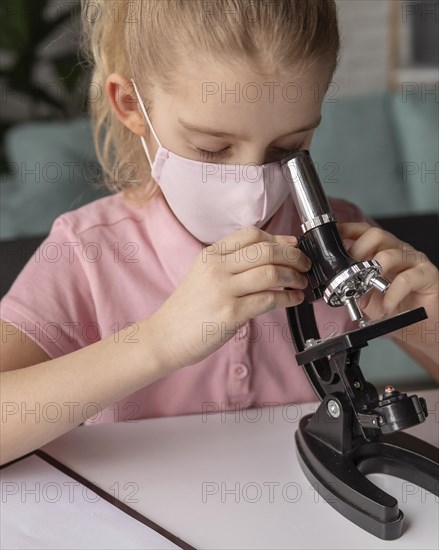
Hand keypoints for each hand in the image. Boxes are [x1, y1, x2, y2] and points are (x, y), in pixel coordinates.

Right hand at [150, 225, 310, 369]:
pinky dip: (288, 298)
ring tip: (301, 282)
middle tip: (304, 264)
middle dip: (293, 255)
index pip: (252, 234)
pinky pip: (269, 299)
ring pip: (271, 272)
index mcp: (211, 255)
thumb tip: (270, 257)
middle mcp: (217, 268)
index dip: (279, 238)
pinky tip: (294, 299)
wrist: (165, 336)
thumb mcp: (203, 275)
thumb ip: (231, 264)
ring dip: (294, 276)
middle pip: (266, 250)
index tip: (293, 245)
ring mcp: (223, 290)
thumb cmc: (188, 309)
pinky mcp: (231, 313)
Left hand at [338, 222, 437, 352]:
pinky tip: (386, 305)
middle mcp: (397, 251)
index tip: (334, 236)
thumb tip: (337, 281)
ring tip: (367, 291)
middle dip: (358, 251)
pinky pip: (407, 278)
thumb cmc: (394, 307)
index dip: (348, 230)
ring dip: (373, 273)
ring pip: (390, 254)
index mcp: (381, 251)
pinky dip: (392, 293)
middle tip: (350, 271)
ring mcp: (413, 261)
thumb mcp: (366, 296)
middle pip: (376, 235)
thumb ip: (353, 285)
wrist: (419, 326)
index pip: (364, 231)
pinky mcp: (427, 275)